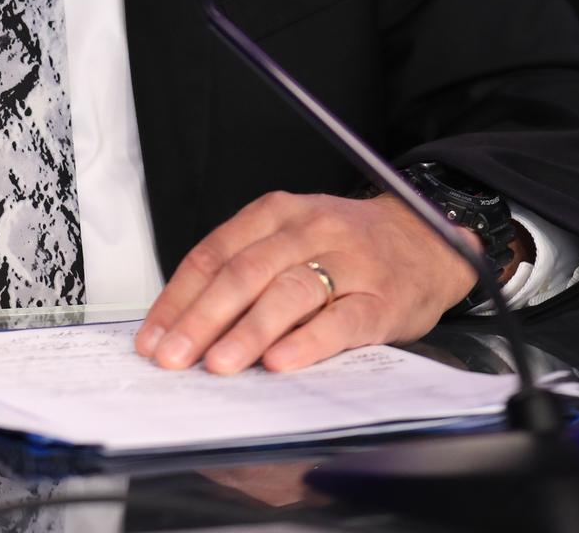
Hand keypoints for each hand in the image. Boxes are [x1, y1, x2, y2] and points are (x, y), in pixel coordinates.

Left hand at [134, 190, 479, 374]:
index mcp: (276, 213)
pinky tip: (282, 363)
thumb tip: (185, 322)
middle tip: (174, 357)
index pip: (214, 254)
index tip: (153, 337)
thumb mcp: (292, 238)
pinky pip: (341, 321)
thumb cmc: (346, 246)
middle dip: (202, 319)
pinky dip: (308, 342)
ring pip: (289, 294)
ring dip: (248, 332)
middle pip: (244, 273)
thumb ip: (246, 268)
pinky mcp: (381, 299)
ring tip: (218, 364)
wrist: (426, 238)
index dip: (178, 298)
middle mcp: (309, 230)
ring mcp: (347, 263)